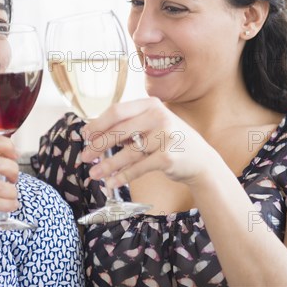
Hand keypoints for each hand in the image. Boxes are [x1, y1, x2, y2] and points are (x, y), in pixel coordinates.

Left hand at [80, 98, 221, 187]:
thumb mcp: (153, 124)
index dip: (98, 124)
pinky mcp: (167, 157)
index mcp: (151, 104)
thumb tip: (94, 134)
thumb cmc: (170, 140)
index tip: (85, 135)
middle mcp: (158, 117)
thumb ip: (129, 125)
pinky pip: (138, 168)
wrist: (200, 159)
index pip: (117, 111)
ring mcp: (164, 137)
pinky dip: (122, 176)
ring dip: (107, 165)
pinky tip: (111, 182)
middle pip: (118, 130)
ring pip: (127, 152)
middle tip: (85, 156)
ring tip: (94, 174)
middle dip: (98, 145)